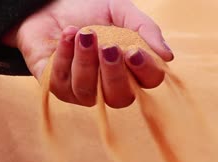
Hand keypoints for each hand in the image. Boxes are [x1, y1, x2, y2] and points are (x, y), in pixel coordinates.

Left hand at [3, 0, 173, 107]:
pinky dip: (65, 56)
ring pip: (88, 92)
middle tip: (108, 46)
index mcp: (130, 68)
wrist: (50, 3)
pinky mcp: (55, 86)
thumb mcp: (120, 11)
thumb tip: (167, 56)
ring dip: (86, 62)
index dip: (145, 71)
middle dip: (113, 73)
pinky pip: (61, 82)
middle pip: (119, 98)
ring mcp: (81, 90)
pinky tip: (68, 34)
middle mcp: (107, 86)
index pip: (148, 82)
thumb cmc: (88, 10)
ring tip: (84, 33)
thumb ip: (144, 28)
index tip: (134, 51)